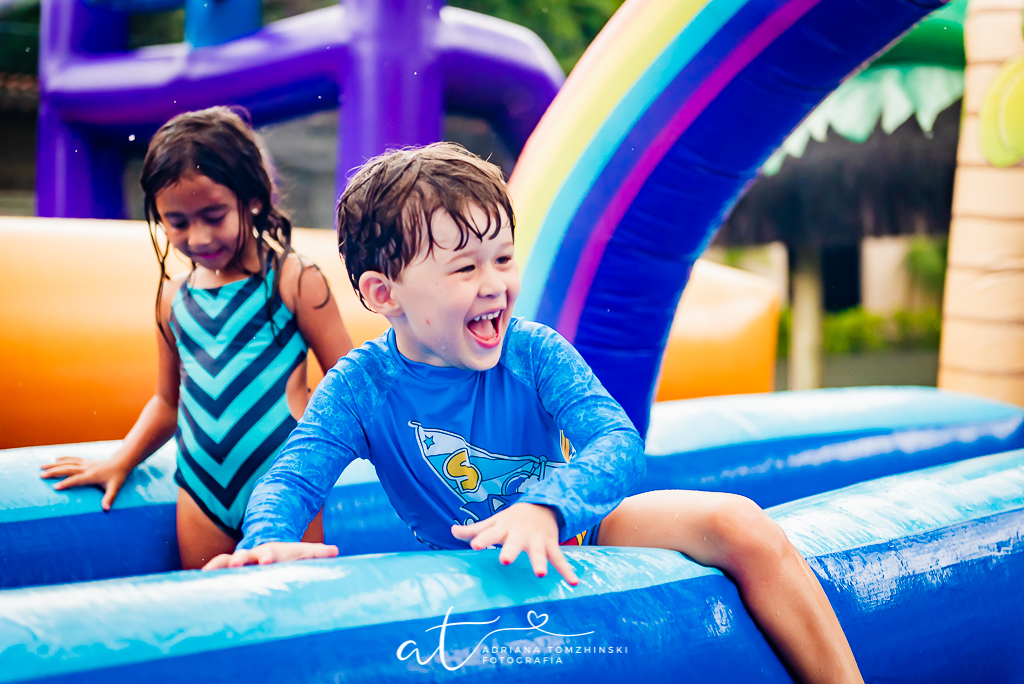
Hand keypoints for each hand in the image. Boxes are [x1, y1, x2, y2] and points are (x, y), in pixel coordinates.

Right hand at [40, 456, 131, 510]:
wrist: (122, 462)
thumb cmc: (118, 476)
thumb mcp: (115, 488)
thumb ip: (110, 498)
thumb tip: (106, 509)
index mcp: (92, 476)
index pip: (76, 480)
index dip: (66, 483)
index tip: (55, 487)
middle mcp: (86, 468)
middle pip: (68, 469)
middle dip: (54, 472)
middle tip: (41, 475)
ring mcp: (85, 463)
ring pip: (68, 463)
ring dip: (54, 464)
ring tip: (42, 466)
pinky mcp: (86, 461)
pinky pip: (72, 459)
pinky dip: (63, 458)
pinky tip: (55, 459)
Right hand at [202, 542, 339, 570]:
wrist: (269, 548)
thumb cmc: (288, 556)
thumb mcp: (303, 553)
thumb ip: (317, 553)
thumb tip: (335, 551)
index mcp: (272, 552)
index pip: (270, 552)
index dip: (268, 557)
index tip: (268, 561)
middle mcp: (252, 555)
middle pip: (244, 555)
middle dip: (239, 559)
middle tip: (236, 564)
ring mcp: (239, 562)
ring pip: (224, 562)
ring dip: (217, 568)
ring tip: (206, 575)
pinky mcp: (229, 570)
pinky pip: (214, 572)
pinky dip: (205, 578)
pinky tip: (194, 587)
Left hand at [451, 503, 579, 585]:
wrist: (543, 505)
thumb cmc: (512, 519)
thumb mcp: (494, 521)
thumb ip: (474, 530)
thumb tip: (452, 532)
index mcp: (504, 528)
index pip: (490, 533)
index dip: (482, 539)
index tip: (474, 545)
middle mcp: (520, 534)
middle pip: (514, 543)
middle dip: (511, 550)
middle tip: (505, 560)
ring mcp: (537, 541)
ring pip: (539, 552)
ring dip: (539, 562)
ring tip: (540, 574)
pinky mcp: (551, 546)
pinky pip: (560, 560)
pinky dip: (567, 571)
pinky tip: (574, 582)